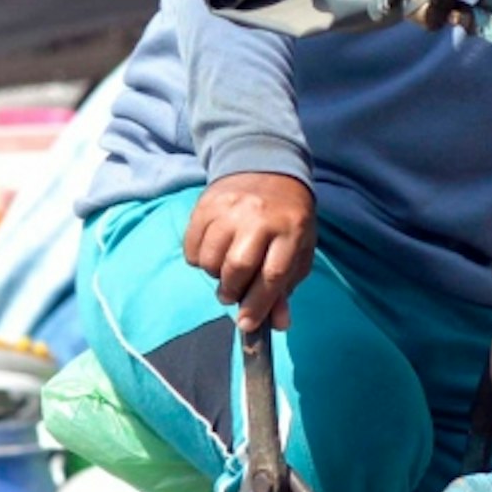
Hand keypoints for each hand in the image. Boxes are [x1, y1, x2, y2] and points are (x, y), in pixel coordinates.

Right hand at [185, 172, 316, 332]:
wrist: (267, 168)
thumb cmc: (287, 218)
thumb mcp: (299, 250)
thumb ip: (286, 286)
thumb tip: (276, 323)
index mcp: (290, 229)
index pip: (271, 275)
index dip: (258, 305)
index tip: (246, 324)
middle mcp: (259, 217)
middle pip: (237, 267)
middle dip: (232, 291)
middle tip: (232, 294)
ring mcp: (229, 208)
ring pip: (210, 258)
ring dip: (214, 275)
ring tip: (224, 271)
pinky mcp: (206, 203)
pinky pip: (191, 245)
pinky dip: (198, 259)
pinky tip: (212, 254)